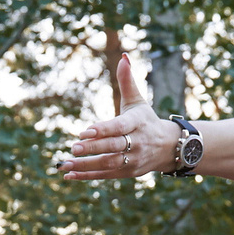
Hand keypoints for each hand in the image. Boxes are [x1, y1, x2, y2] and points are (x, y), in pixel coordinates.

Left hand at [53, 54, 176, 180]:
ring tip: (65, 164)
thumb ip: (127, 81)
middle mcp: (137, 142)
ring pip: (108, 163)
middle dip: (93, 148)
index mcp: (138, 122)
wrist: (168, 147)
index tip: (85, 131)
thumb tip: (124, 58)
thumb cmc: (146, 120)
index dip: (103, 130)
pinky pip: (106, 175)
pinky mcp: (128, 172)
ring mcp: (133, 159)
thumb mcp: (138, 101)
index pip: (119, 127)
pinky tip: (69, 175)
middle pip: (113, 147)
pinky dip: (87, 176)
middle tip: (73, 147)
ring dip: (86, 165)